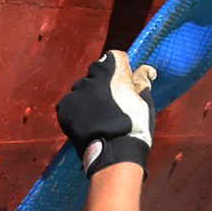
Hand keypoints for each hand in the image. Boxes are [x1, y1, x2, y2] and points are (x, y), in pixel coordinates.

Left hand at [56, 50, 155, 175]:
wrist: (114, 151)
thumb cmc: (134, 126)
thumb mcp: (144, 102)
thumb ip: (142, 82)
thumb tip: (147, 70)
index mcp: (110, 72)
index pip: (110, 58)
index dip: (116, 68)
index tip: (120, 79)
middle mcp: (89, 78)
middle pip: (93, 76)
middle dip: (100, 85)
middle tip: (109, 104)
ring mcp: (75, 93)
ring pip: (80, 91)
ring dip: (87, 99)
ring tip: (97, 117)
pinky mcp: (64, 107)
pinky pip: (69, 104)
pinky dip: (75, 112)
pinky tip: (86, 124)